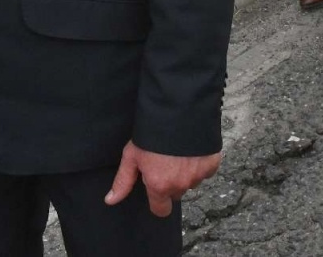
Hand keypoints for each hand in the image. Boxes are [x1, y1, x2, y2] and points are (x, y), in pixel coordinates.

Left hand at [104, 143, 220, 216]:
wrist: (179, 112)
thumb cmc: (152, 133)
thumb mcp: (132, 156)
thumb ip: (123, 181)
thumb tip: (111, 200)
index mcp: (160, 186)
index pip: (161, 209)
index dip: (158, 202)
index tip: (156, 190)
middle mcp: (180, 185)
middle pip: (176, 193)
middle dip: (172, 183)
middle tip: (166, 164)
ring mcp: (198, 175)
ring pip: (191, 181)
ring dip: (187, 173)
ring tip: (180, 154)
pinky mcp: (212, 164)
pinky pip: (206, 170)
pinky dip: (200, 163)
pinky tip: (193, 150)